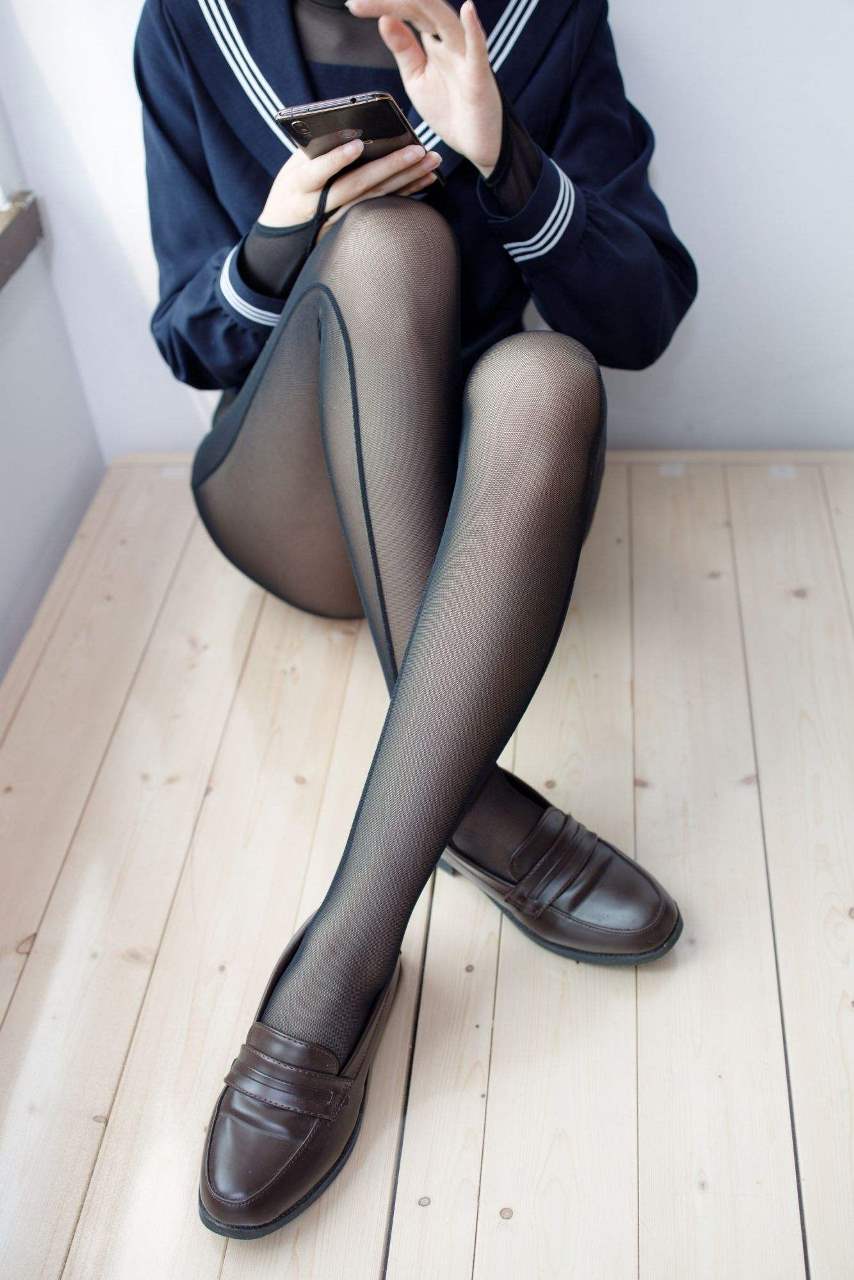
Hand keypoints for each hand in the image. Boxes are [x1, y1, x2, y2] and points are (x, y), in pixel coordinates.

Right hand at [258, 136, 442, 233]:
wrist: (285, 231)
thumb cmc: (290, 189)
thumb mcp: (291, 168)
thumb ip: (314, 150)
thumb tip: (345, 126)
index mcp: (300, 185)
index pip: (317, 171)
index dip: (336, 160)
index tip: (355, 145)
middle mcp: (321, 204)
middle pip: (358, 184)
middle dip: (390, 166)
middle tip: (417, 150)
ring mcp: (340, 217)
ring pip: (376, 196)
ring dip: (407, 178)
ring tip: (430, 161)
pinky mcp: (355, 223)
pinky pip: (383, 205)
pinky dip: (406, 191)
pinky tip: (425, 178)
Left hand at [344, 0, 501, 175]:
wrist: (474, 145)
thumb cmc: (450, 109)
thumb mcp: (417, 78)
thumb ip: (403, 49)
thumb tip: (385, 19)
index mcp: (433, 40)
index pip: (407, 10)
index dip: (380, 4)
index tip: (352, 5)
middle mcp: (449, 41)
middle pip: (421, 7)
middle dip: (391, 1)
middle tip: (356, 2)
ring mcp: (465, 56)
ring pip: (444, 20)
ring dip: (423, 3)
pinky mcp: (479, 77)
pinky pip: (478, 50)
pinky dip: (473, 29)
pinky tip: (467, 10)